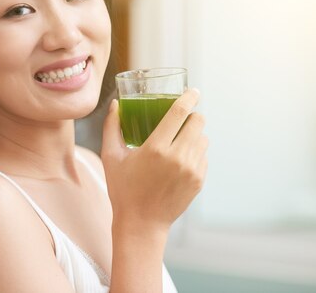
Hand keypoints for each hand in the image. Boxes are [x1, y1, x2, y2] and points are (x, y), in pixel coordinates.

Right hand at [100, 88, 208, 232]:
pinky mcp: (199, 180)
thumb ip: (112, 127)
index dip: (189, 97)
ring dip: (194, 133)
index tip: (193, 90)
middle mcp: (178, 157)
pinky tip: (180, 158)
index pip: (180, 113)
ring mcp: (191, 170)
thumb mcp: (111, 157)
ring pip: (203, 138)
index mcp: (156, 148)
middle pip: (198, 121)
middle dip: (191, 115)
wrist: (141, 224)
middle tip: (181, 118)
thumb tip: (116, 103)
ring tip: (179, 140)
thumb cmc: (123, 189)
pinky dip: (195, 151)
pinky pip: (204, 155)